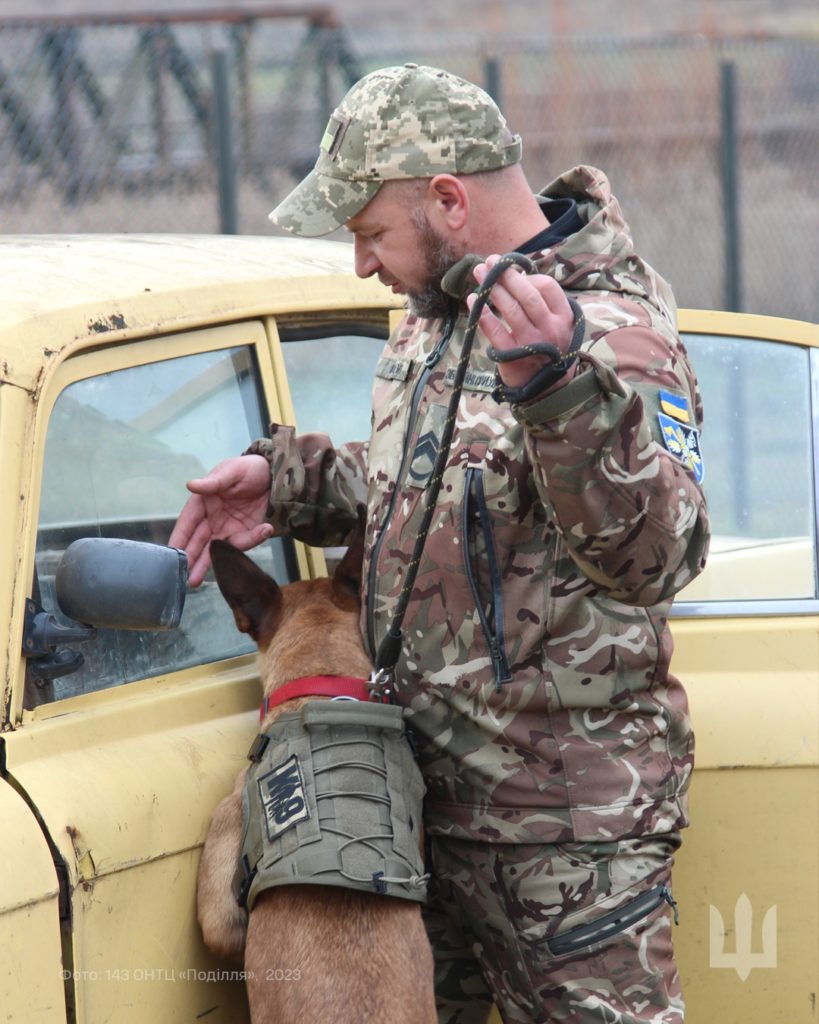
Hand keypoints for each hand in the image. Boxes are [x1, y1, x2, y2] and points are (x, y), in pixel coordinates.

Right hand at [168, 455, 273, 586]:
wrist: (274, 476)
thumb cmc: (248, 469)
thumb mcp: (231, 471)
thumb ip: (214, 482)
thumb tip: (191, 485)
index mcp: (203, 502)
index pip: (187, 522)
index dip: (179, 537)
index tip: (172, 552)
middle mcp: (212, 519)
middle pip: (198, 541)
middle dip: (190, 559)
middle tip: (183, 576)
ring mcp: (227, 529)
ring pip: (214, 550)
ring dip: (207, 564)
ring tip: (196, 581)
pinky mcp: (245, 534)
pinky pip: (245, 542)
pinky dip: (253, 539)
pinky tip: (265, 530)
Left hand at [467, 255, 575, 389]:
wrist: (547, 388)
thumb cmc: (548, 347)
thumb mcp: (557, 324)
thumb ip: (544, 302)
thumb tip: (515, 273)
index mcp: (564, 318)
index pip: (547, 287)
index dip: (527, 275)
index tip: (512, 269)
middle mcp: (550, 330)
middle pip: (527, 295)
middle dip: (506, 275)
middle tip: (489, 262)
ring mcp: (532, 344)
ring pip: (511, 310)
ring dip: (493, 289)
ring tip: (478, 274)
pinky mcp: (513, 357)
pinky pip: (495, 332)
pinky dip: (483, 314)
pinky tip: (472, 300)